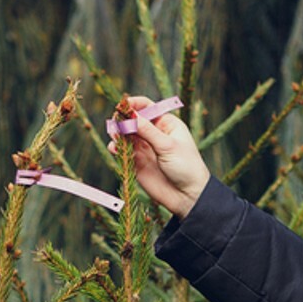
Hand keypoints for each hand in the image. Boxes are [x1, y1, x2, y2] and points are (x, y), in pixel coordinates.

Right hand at [106, 95, 210, 217]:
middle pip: (132, 119)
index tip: (123, 105)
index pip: (147, 107)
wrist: (187, 196)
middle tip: (116, 122)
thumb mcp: (168, 145)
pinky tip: (115, 149)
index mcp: (166, 123)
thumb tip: (130, 114)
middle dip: (122, 119)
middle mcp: (154, 133)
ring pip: (125, 135)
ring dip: (117, 133)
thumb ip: (147, 130)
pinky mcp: (137, 162)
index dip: (133, 104)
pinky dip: (116, 148)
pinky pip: (123, 151)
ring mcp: (144, 148)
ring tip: (115, 135)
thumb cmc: (186, 167)